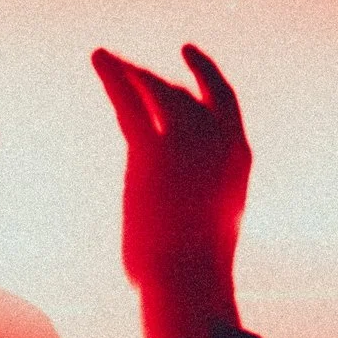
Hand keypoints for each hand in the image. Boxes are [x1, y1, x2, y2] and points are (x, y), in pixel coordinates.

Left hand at [91, 45, 251, 337]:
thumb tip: (177, 217)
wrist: (191, 280)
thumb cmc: (197, 272)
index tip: (190, 58)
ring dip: (131, 75)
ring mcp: (186, 141)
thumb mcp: (205, 230)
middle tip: (134, 70)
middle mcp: (218, 139)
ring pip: (155, 92)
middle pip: (186, 93)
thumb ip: (196, 205)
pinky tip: (99, 59)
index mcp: (238, 157)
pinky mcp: (150, 150)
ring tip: (109, 63)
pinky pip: (128, 103)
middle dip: (160, 80)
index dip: (206, 77)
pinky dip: (112, 76)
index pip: (222, 104)